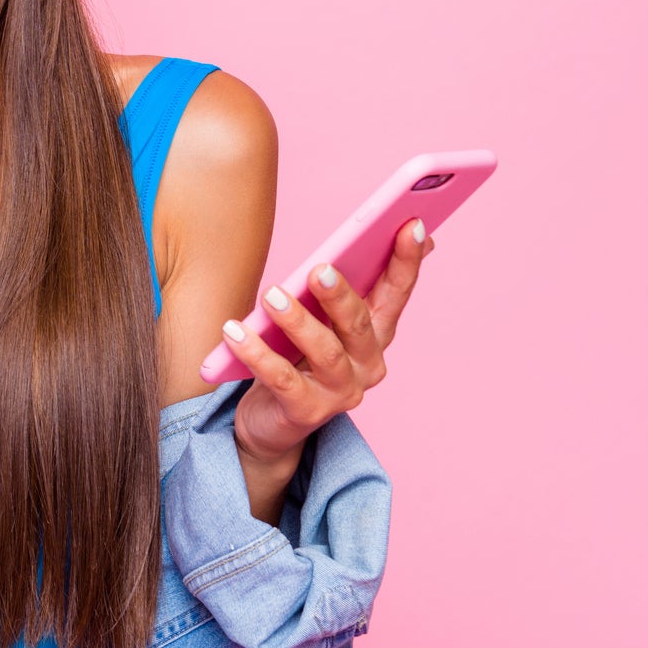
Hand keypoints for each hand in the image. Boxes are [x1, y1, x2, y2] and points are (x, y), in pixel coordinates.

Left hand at [224, 217, 437, 464]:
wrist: (271, 422)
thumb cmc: (296, 356)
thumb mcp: (320, 320)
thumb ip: (336, 287)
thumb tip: (351, 242)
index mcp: (375, 333)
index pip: (397, 292)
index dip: (407, 260)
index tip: (412, 225)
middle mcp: (366, 364)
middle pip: (359, 325)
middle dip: (341, 296)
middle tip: (320, 268)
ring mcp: (340, 392)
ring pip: (325, 352)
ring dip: (298, 321)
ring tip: (272, 295)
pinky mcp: (307, 411)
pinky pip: (282, 379)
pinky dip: (257, 354)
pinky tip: (235, 331)